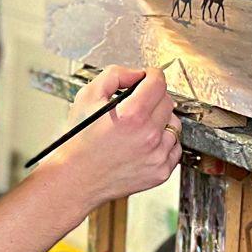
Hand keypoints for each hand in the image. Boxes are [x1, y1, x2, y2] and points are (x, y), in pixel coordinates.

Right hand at [47, 65, 181, 210]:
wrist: (76, 178)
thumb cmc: (78, 141)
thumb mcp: (87, 97)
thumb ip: (114, 75)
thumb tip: (136, 74)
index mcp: (132, 115)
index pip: (158, 83)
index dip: (152, 75)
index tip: (148, 77)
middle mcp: (149, 136)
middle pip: (167, 102)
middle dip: (154, 97)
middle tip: (138, 103)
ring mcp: (156, 156)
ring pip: (174, 124)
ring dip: (161, 120)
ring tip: (140, 126)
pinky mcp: (160, 172)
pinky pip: (174, 148)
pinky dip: (164, 142)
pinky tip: (145, 143)